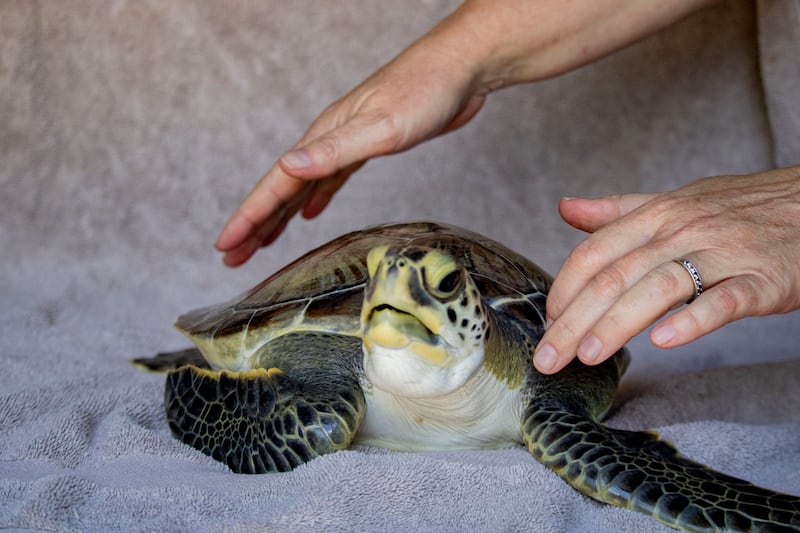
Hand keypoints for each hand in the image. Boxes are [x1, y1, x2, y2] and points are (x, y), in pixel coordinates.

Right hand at [215, 0, 717, 265]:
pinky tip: (311, 213)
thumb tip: (287, 167)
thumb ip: (335, 150)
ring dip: (280, 215)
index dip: (249, 217)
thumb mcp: (381, 127)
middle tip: (231, 257)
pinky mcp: (369, 145)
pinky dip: (315, 199)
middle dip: (255, 224)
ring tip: (260, 242)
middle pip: (281, 188)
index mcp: (324, 137)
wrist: (462, 68)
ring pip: (303, 186)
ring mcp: (347, 141)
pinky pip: (330, 179)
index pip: (275, 184)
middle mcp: (327, 139)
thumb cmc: (426, 91)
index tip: (226, 245)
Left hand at [533, 167, 799, 373]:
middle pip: (615, 275)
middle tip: (547, 358)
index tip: (547, 323)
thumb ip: (618, 211)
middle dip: (574, 320)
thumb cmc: (739, 208)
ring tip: (587, 356)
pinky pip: (723, 300)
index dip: (565, 289)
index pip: (595, 252)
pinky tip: (663, 342)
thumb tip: (565, 208)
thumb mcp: (674, 202)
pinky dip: (692, 320)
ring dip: (617, 324)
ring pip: (659, 287)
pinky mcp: (762, 279)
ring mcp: (723, 252)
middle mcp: (683, 230)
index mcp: (657, 215)